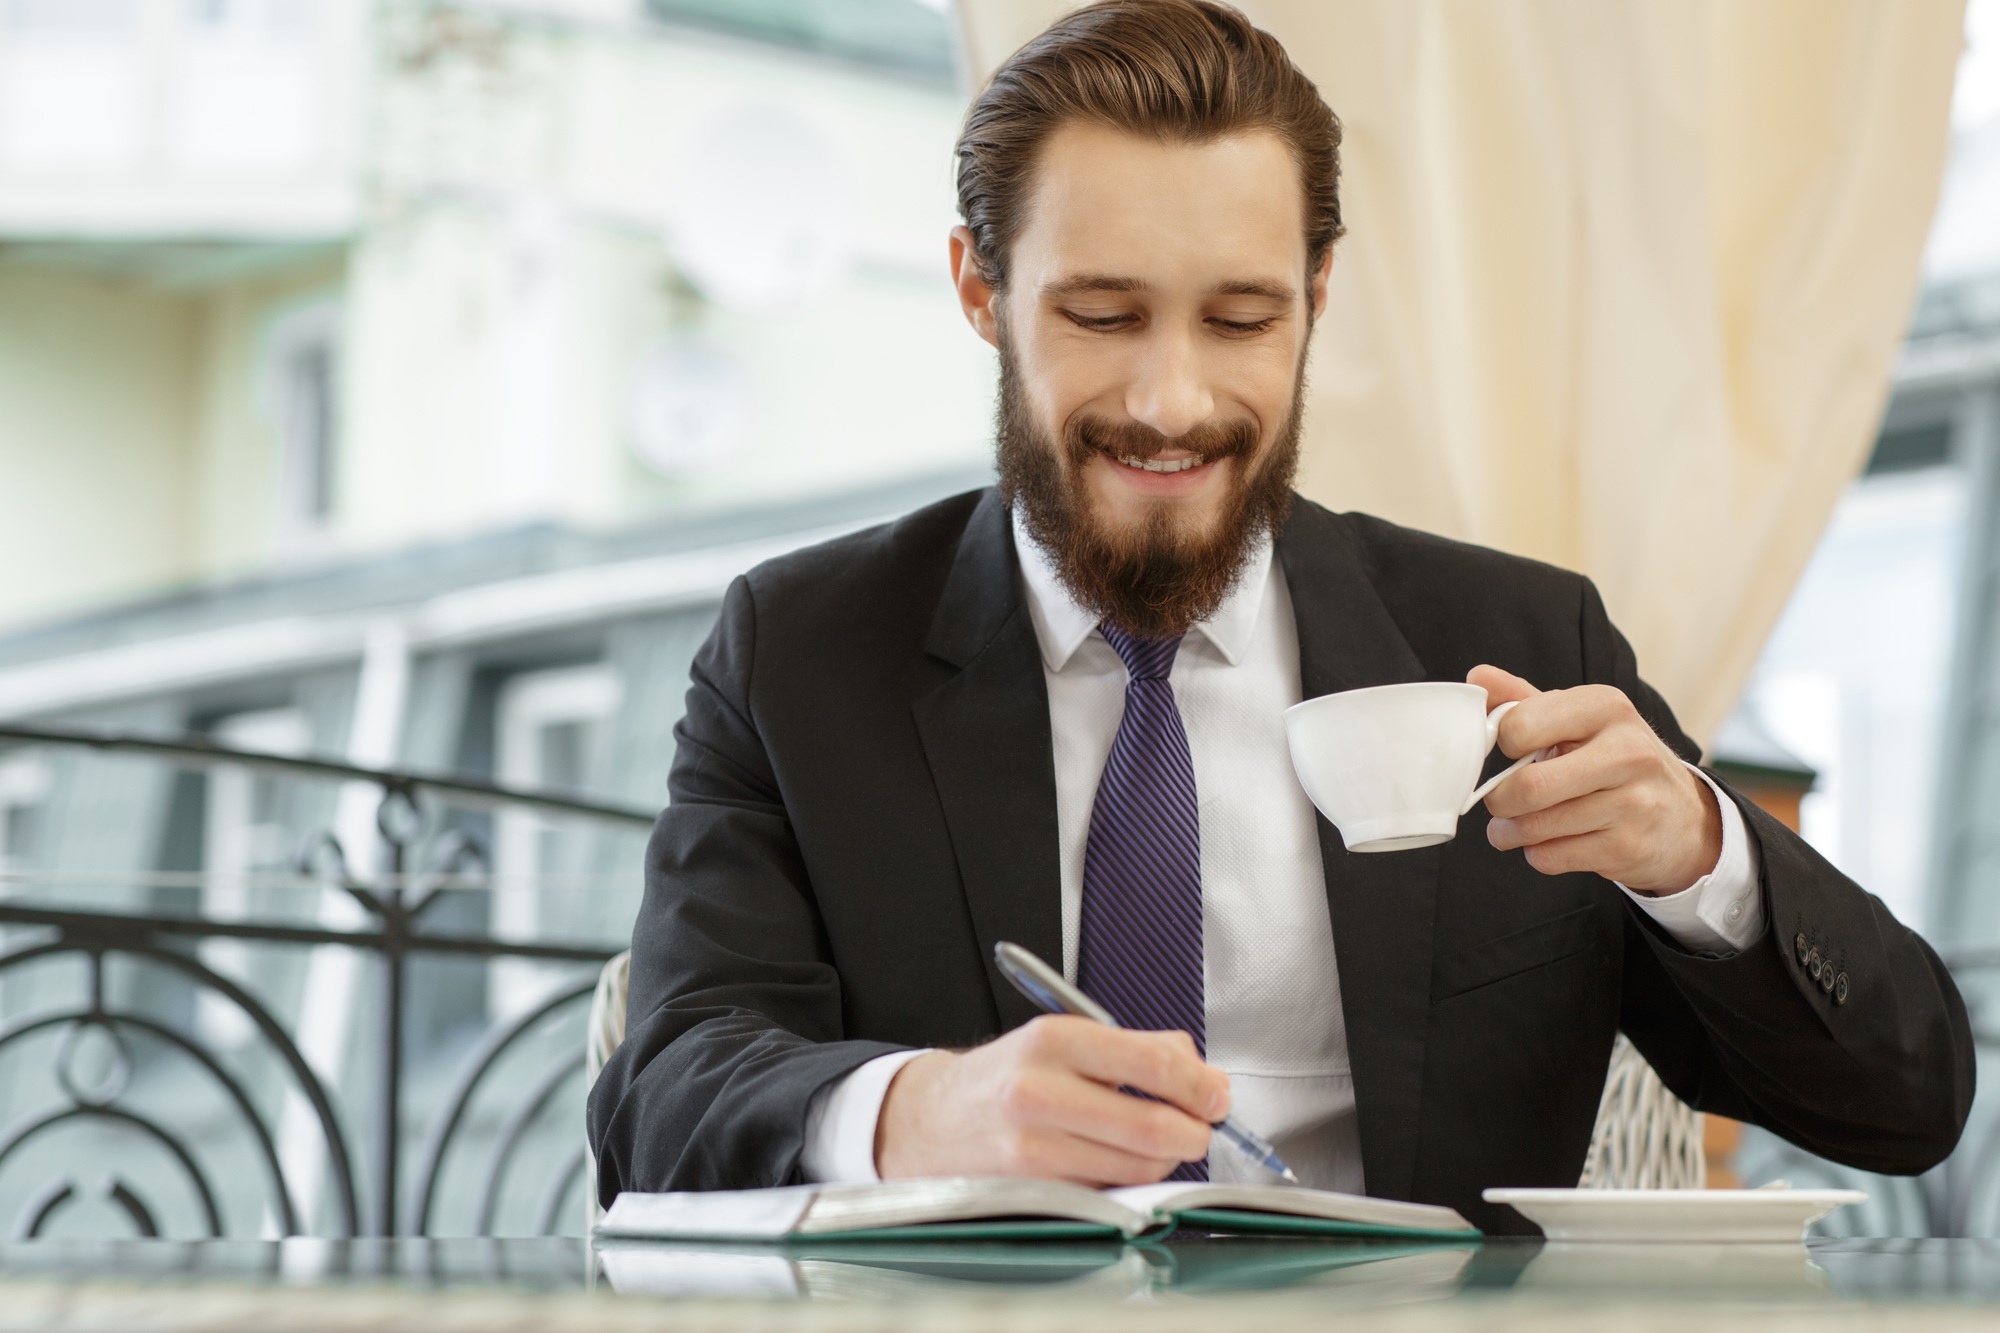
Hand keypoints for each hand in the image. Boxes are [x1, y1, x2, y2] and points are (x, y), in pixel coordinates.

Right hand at [874, 1015, 1227, 1183]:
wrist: (934, 1120)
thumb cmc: (1009, 1077)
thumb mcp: (1065, 1039)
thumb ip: (1139, 1048)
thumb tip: (1203, 1075)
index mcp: (1054, 1039)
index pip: (1152, 1064)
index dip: (1199, 1085)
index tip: (1216, 1094)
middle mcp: (1039, 1090)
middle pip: (1151, 1126)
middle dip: (1193, 1132)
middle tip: (1202, 1127)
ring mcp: (1033, 1146)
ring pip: (1136, 1166)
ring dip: (1164, 1159)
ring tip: (1156, 1142)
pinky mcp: (1034, 1188)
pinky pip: (1109, 1189)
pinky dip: (1128, 1178)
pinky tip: (1115, 1159)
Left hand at [1469, 665, 1721, 894]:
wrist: (1683, 817)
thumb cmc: (1614, 761)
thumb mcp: (1577, 720)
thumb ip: (1523, 700)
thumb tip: (1478, 676)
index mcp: (1606, 707)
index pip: (1520, 725)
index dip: (1500, 744)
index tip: (1510, 754)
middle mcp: (1626, 751)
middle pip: (1528, 786)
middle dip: (1498, 800)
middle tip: (1500, 801)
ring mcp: (1632, 802)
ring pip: (1534, 826)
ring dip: (1509, 832)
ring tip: (1515, 825)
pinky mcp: (1628, 847)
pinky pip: (1550, 857)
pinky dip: (1537, 854)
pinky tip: (1552, 841)